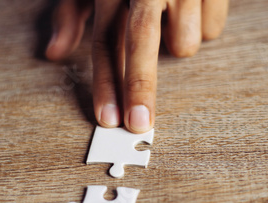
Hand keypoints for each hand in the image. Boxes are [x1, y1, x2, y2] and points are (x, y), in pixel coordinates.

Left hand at [46, 0, 228, 132]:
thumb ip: (72, 12)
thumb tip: (54, 52)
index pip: (106, 40)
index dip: (106, 83)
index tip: (108, 119)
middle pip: (142, 43)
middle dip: (141, 89)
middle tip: (141, 125)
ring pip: (185, 45)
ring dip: (179, 42)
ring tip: (175, 16)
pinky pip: (213, 30)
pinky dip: (204, 26)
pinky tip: (194, 7)